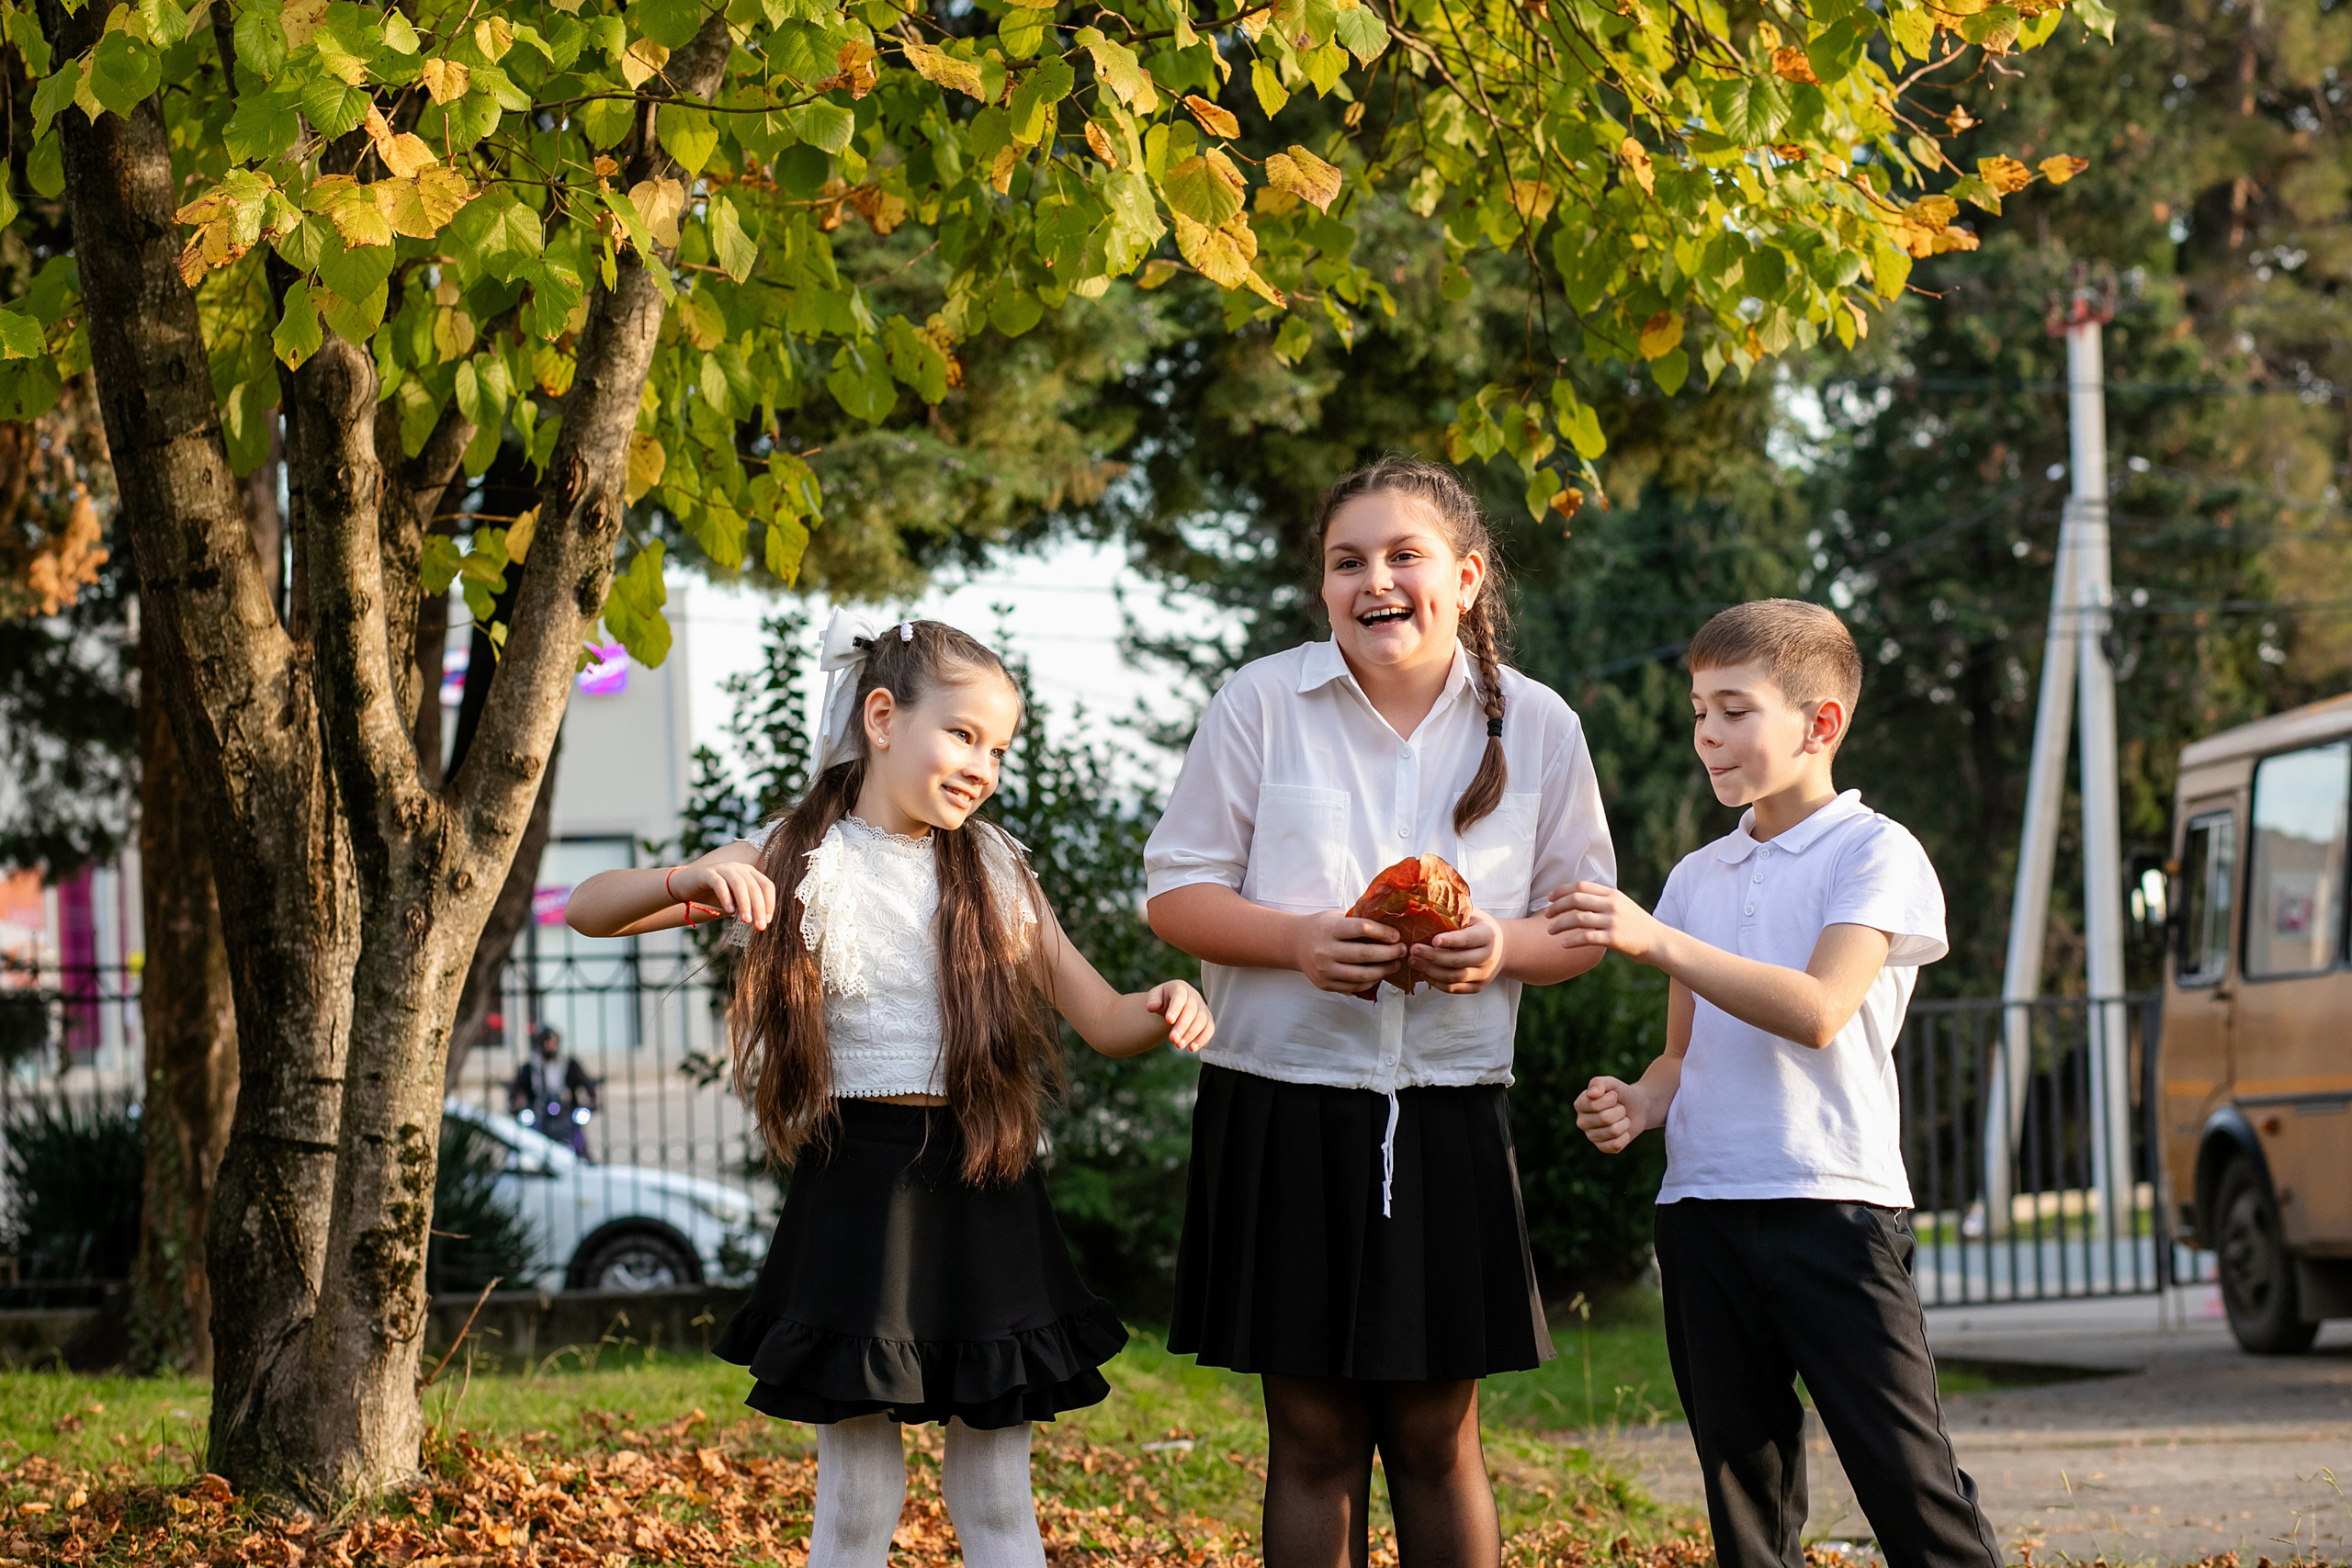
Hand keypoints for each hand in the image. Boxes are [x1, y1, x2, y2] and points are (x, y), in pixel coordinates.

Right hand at [669, 860, 778, 929]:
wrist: (685, 885)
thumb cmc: (713, 894)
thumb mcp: (734, 901)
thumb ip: (747, 907)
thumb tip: (762, 921)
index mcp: (749, 873)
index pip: (766, 886)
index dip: (770, 903)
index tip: (768, 921)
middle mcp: (738, 868)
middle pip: (755, 887)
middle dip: (759, 908)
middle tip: (759, 927)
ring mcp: (723, 868)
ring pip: (739, 884)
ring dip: (745, 904)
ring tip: (746, 921)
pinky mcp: (708, 873)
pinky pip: (720, 883)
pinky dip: (726, 897)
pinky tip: (729, 911)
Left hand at [1145, 981, 1215, 1051]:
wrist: (1173, 1003)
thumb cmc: (1163, 999)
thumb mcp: (1155, 996)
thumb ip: (1153, 1000)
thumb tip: (1151, 1006)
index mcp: (1179, 988)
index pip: (1179, 997)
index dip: (1175, 1009)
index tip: (1168, 1021)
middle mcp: (1193, 997)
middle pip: (1191, 1011)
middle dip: (1182, 1026)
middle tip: (1173, 1039)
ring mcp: (1202, 1008)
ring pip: (1201, 1021)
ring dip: (1191, 1035)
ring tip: (1178, 1046)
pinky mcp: (1208, 1020)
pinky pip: (1209, 1029)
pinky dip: (1202, 1039)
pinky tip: (1192, 1048)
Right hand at [1291, 910, 1405, 994]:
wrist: (1294, 943)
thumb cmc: (1320, 927)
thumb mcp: (1336, 917)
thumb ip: (1358, 921)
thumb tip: (1390, 927)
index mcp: (1328, 929)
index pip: (1361, 929)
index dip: (1383, 932)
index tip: (1396, 935)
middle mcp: (1324, 951)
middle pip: (1365, 955)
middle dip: (1389, 953)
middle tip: (1402, 950)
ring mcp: (1324, 970)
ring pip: (1362, 975)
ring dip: (1384, 970)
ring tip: (1395, 964)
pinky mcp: (1325, 984)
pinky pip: (1354, 987)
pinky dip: (1371, 982)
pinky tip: (1379, 974)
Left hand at [1411, 909, 1504, 993]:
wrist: (1502, 947)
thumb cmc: (1480, 927)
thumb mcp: (1473, 915)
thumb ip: (1456, 915)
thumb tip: (1427, 908)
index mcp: (1488, 935)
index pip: (1468, 940)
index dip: (1451, 941)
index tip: (1433, 940)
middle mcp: (1488, 957)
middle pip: (1458, 961)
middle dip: (1433, 957)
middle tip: (1414, 950)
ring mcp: (1484, 974)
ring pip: (1454, 977)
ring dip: (1430, 971)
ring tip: (1413, 961)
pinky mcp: (1477, 987)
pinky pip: (1453, 989)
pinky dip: (1436, 982)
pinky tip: (1423, 972)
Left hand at [1545, 881, 1667, 962]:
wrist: (1658, 941)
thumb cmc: (1635, 924)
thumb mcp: (1621, 905)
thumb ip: (1602, 900)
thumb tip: (1577, 898)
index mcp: (1612, 894)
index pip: (1581, 886)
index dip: (1562, 891)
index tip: (1549, 898)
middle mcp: (1611, 904)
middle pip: (1576, 900)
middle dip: (1557, 907)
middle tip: (1546, 916)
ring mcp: (1613, 920)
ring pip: (1578, 918)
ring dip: (1560, 924)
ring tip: (1550, 931)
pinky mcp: (1614, 938)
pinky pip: (1587, 937)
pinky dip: (1572, 940)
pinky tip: (1563, 944)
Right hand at [1574, 1075, 1644, 1153]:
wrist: (1637, 1108)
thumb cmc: (1621, 1094)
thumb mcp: (1612, 1083)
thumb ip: (1599, 1083)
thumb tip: (1592, 1094)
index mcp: (1579, 1105)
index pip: (1594, 1105)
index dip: (1611, 1099)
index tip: (1614, 1096)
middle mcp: (1582, 1122)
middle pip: (1605, 1119)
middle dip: (1620, 1111)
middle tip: (1621, 1108)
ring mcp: (1591, 1136)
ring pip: (1613, 1132)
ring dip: (1624, 1123)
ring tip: (1622, 1118)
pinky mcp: (1602, 1147)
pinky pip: (1616, 1145)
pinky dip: (1625, 1136)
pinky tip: (1623, 1131)